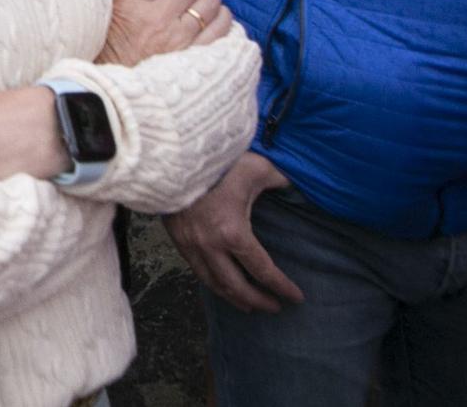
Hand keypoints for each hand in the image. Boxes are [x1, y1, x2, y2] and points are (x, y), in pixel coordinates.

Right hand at [98, 0, 233, 65]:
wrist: (113, 98)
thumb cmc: (107, 54)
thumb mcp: (106, 19)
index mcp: (128, 5)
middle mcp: (156, 19)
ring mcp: (179, 39)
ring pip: (212, 0)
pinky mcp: (195, 57)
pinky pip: (222, 26)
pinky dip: (223, 16)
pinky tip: (216, 16)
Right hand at [165, 152, 303, 312]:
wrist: (169, 156)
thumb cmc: (215, 162)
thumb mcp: (256, 168)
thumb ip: (279, 179)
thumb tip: (295, 184)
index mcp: (233, 233)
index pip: (263, 270)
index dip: (282, 287)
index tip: (297, 297)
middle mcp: (210, 246)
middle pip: (236, 286)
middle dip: (258, 301)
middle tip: (274, 308)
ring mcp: (190, 245)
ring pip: (213, 283)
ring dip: (233, 297)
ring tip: (248, 305)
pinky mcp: (177, 239)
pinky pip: (196, 270)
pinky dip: (212, 282)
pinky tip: (221, 283)